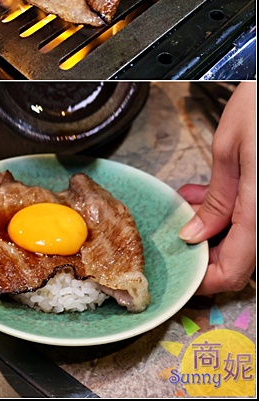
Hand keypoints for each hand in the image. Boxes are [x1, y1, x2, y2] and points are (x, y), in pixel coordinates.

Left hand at [178, 82, 255, 294]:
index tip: (181, 272)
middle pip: (241, 258)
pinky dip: (233, 212)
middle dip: (205, 246)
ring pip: (248, 238)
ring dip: (216, 226)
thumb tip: (195, 233)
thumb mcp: (230, 150)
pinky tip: (212, 191)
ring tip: (191, 201)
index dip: (204, 280)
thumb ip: (217, 200)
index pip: (234, 272)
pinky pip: (255, 218)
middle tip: (179, 225)